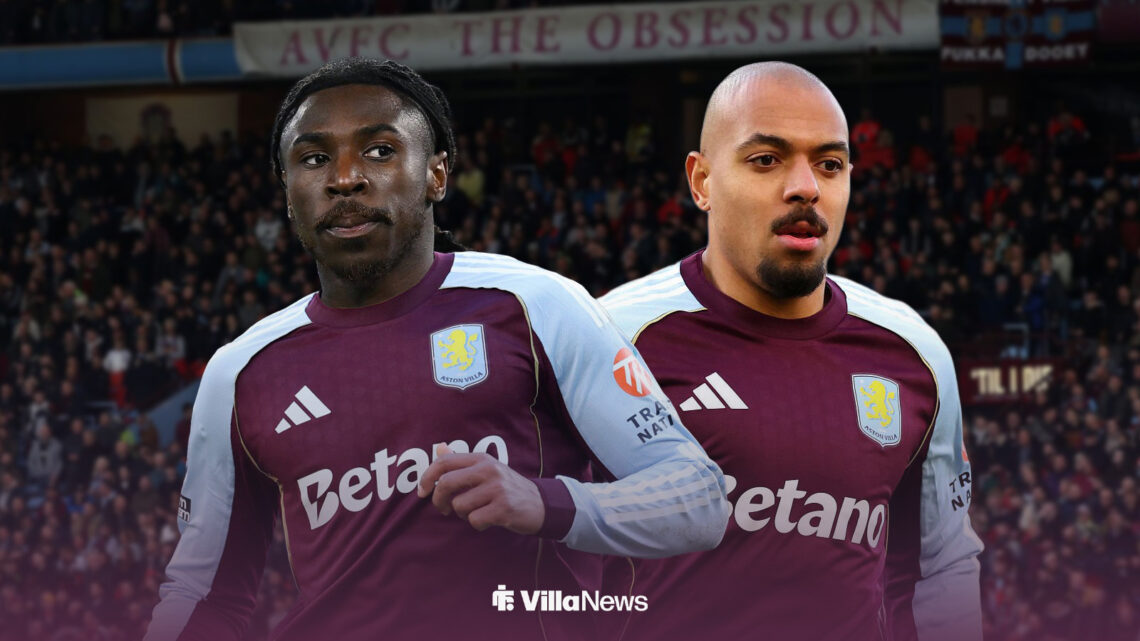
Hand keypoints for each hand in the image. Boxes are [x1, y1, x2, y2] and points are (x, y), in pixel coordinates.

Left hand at [417, 444, 544, 534]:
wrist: (539, 504)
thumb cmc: (506, 488)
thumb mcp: (486, 469)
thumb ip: (461, 461)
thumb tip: (439, 447)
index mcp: (481, 459)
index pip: (444, 462)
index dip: (427, 477)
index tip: (422, 491)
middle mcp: (489, 470)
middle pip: (446, 483)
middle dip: (438, 500)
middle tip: (443, 509)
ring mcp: (497, 489)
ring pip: (459, 506)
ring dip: (463, 514)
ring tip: (476, 511)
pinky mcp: (503, 508)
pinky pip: (474, 520)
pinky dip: (477, 524)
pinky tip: (488, 519)